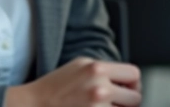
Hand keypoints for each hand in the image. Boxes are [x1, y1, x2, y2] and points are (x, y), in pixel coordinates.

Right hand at [7, 57, 141, 106]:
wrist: (33, 105)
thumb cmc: (55, 87)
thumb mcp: (80, 66)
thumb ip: (106, 69)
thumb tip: (129, 80)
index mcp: (97, 68)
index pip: (134, 74)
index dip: (133, 83)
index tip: (126, 88)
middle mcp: (99, 88)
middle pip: (135, 98)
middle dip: (127, 102)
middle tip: (113, 103)